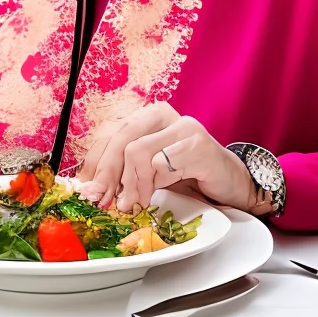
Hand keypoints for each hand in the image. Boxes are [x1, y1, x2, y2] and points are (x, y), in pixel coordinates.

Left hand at [72, 101, 260, 214]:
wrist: (229, 181)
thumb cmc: (187, 174)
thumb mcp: (149, 171)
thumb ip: (124, 172)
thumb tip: (92, 188)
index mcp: (146, 115)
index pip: (110, 133)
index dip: (95, 163)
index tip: (88, 191)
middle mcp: (162, 113)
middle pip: (120, 139)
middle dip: (108, 175)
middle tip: (106, 202)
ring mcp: (182, 126)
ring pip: (138, 151)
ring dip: (134, 184)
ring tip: (137, 203)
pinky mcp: (198, 143)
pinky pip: (164, 162)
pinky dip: (157, 182)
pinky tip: (161, 191)